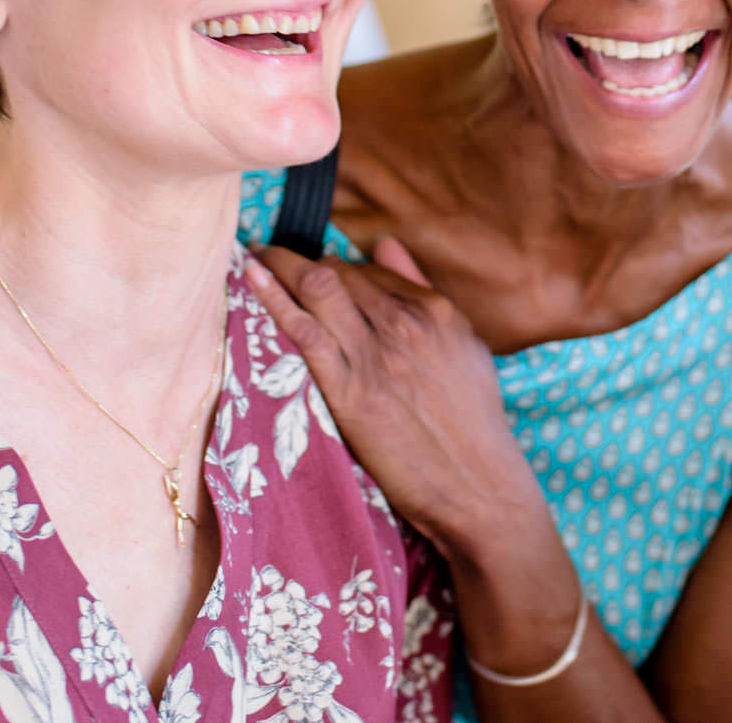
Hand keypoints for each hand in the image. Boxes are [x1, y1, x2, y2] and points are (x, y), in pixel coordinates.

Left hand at [245, 242, 544, 556]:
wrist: (478, 486)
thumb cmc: (472, 422)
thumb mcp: (462, 344)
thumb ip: (422, 292)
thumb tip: (386, 244)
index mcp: (435, 310)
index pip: (370, 269)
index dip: (336, 266)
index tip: (314, 271)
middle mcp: (404, 324)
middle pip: (338, 272)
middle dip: (303, 264)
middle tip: (276, 262)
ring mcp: (375, 355)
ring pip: (318, 287)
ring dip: (281, 265)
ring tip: (257, 257)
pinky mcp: (350, 390)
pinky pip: (304, 330)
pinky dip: (274, 297)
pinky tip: (253, 276)